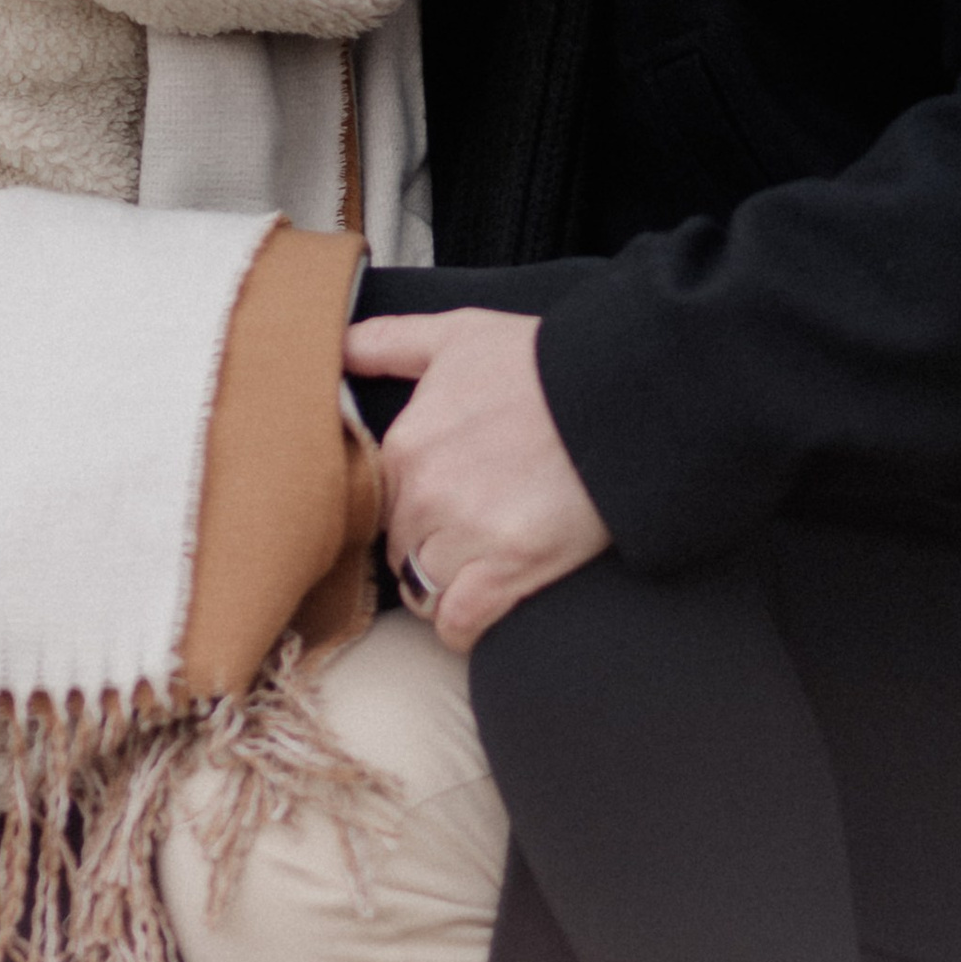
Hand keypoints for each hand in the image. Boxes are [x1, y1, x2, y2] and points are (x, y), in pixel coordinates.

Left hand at [343, 308, 610, 650]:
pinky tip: (477, 610)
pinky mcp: (509, 570)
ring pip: (421, 589)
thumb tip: (338, 349)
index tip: (430, 506)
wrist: (622, 398)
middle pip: (396, 548)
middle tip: (460, 536)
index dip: (403, 507)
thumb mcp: (458, 334)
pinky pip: (457, 623)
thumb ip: (388, 342)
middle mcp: (425, 493)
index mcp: (405, 444)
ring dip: (440, 588)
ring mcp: (465, 534)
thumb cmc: (541, 363)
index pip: (376, 502)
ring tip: (472, 571)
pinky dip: (461, 626)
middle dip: (421, 548)